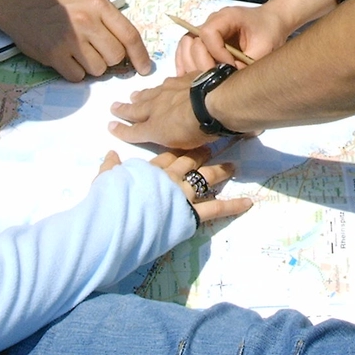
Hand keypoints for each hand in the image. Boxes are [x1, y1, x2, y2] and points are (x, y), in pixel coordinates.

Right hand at [11, 0, 151, 81]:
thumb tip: (128, 50)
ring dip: (91, 67)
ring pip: (98, 69)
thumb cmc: (56, 2)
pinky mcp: (55, 54)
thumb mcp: (86, 0)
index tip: (145, 69)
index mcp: (99, 6)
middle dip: (109, 60)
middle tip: (95, 52)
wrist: (19, 2)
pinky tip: (65, 58)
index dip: (140, 56)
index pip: (130, 35)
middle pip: (115, 56)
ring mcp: (71, 38)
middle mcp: (88, 21)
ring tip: (76, 52)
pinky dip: (74, 72)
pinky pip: (77, 77)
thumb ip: (107, 20)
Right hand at [99, 147, 250, 224]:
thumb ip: (110, 167)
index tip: (190, 135)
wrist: (120, 219)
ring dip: (220, 171)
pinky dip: (233, 206)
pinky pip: (215, 209)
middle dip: (203, 151)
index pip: (169, 153)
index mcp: (151, 170)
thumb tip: (110, 154)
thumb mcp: (106, 181)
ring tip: (233, 166)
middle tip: (216, 142)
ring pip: (206, 176)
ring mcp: (183, 193)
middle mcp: (170, 176)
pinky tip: (248, 203)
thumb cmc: (110, 202)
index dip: (180, 145)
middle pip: (190, 159)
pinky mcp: (192, 213)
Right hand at [108, 73, 219, 150]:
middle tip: (114, 106)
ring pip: (150, 93)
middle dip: (124, 109)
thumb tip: (165, 136)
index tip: (110, 126)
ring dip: (141, 95)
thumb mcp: (180, 145)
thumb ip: (170, 139)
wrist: (212, 103)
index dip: (122, 130)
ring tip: (134, 95)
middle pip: (136, 109)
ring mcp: (169, 90)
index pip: (134, 131)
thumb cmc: (197, 131)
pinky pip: (170, 82)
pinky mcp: (184, 80)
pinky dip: (165, 85)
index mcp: (154, 127)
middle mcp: (156, 107)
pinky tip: (165, 84)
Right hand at [174, 4, 287, 73]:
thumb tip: (230, 80)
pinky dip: (185, 62)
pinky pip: (187, 48)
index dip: (216, 52)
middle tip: (214, 79)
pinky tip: (186, 77)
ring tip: (196, 81)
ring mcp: (206, 29)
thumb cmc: (269, 32)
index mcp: (227, 17)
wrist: (272, 22)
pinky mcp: (205, 39)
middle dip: (202, 62)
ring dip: (188, 63)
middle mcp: (212, 21)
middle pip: (193, 40)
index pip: (208, 33)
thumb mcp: (265, 47)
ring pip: (186, 44)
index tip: (230, 66)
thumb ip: (247, 62)